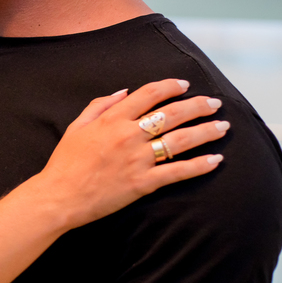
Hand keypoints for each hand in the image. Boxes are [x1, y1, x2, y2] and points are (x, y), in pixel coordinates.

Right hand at [32, 79, 229, 229]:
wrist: (58, 196)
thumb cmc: (64, 163)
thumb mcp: (76, 126)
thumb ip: (100, 105)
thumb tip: (124, 91)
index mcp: (112, 119)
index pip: (149, 94)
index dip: (171, 86)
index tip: (186, 85)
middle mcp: (128, 135)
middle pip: (172, 114)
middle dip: (198, 106)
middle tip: (215, 104)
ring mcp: (137, 160)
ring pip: (180, 140)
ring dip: (206, 132)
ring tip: (223, 127)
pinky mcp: (142, 183)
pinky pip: (177, 172)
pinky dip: (199, 166)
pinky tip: (216, 160)